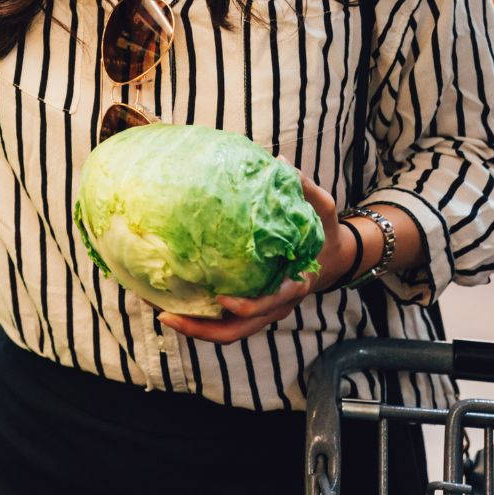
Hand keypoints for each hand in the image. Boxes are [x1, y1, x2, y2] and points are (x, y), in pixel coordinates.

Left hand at [158, 168, 360, 343]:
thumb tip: (280, 162)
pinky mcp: (251, 310)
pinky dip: (200, 320)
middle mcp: (277, 305)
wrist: (331, 258)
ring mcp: (263, 312)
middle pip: (239, 330)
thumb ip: (305, 188)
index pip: (271, 304)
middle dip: (204, 330)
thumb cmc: (323, 232)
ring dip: (196, 330)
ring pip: (229, 332)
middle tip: (167, 317)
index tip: (221, 299)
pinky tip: (171, 305)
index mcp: (295, 284)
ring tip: (161, 314)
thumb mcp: (323, 208)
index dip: (247, 306)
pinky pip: (225, 323)